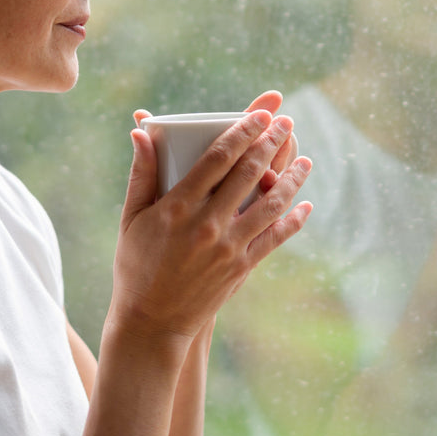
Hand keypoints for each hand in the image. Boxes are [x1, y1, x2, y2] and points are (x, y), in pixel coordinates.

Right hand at [111, 110, 312, 341]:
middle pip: (249, 173)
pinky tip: (305, 206)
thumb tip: (139, 131)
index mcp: (178, 206)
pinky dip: (294, 220)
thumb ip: (141, 173)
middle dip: (272, 142)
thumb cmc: (136, 265)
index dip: (244, 130)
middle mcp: (207, 223)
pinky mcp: (241, 267)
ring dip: (292, 179)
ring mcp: (228, 247)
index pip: (219, 156)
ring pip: (271, 204)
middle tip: (286, 123)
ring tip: (305, 160)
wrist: (151, 322)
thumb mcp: (131, 218)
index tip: (261, 113)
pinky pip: (275, 238)